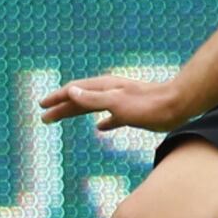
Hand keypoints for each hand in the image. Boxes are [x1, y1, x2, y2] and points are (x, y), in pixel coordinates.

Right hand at [40, 71, 192, 132]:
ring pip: (92, 107)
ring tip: (63, 118)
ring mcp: (120, 102)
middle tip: (43, 117)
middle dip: (61, 108)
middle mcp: (110, 93)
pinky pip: (111, 118)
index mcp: (104, 88)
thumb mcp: (116, 103)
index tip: (41, 105)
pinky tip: (99, 128)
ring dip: (76, 113)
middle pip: (80, 99)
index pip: (74, 91)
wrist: (176, 106)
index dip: (57, 98)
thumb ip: (93, 98)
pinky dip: (102, 122)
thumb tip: (70, 91)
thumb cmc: (147, 105)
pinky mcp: (132, 113)